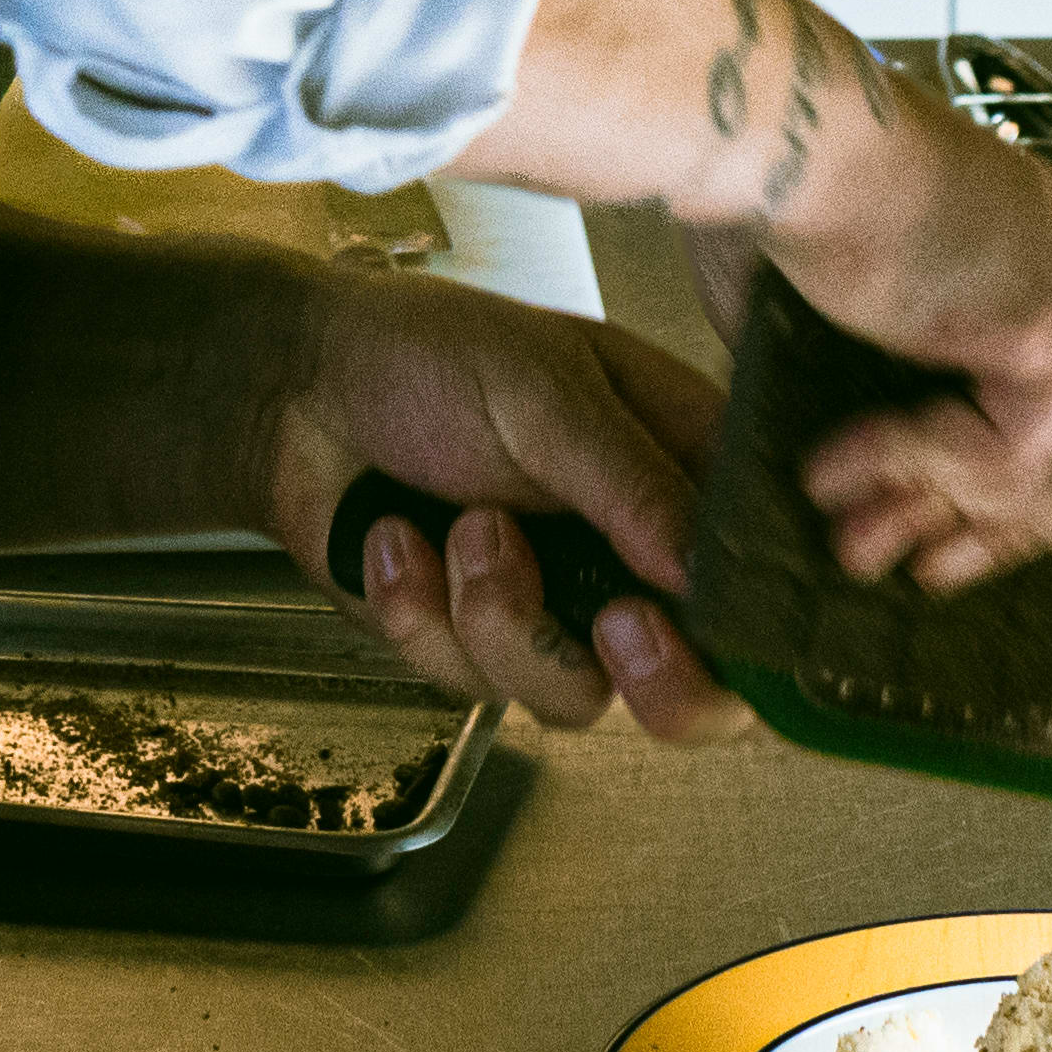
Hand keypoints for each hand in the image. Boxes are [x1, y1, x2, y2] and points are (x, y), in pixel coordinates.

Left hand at [266, 274, 741, 740]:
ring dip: (501, 615)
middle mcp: (632, 555)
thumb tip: (703, 569)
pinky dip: (420, 612)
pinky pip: (473, 683)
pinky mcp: (473, 643)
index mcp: (678, 474)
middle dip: (655, 679)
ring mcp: (556, 606)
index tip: (680, 614)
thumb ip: (631, 481)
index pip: (756, 583)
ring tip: (458, 525)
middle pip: (697, 690)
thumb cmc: (428, 354)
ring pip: (575, 697)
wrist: (295, 390)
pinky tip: (395, 541)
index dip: (743, 634)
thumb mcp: (545, 391)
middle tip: (612, 623)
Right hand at [706, 132, 1051, 590]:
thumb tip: (888, 509)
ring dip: (947, 519)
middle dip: (1015, 536)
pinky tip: (830, 470)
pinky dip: (910, 474)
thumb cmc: (803, 198)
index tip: (970, 545)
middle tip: (918, 568)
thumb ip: (923, 400)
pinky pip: (1006, 459)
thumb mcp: (890, 318)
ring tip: (852, 540)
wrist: (785, 134)